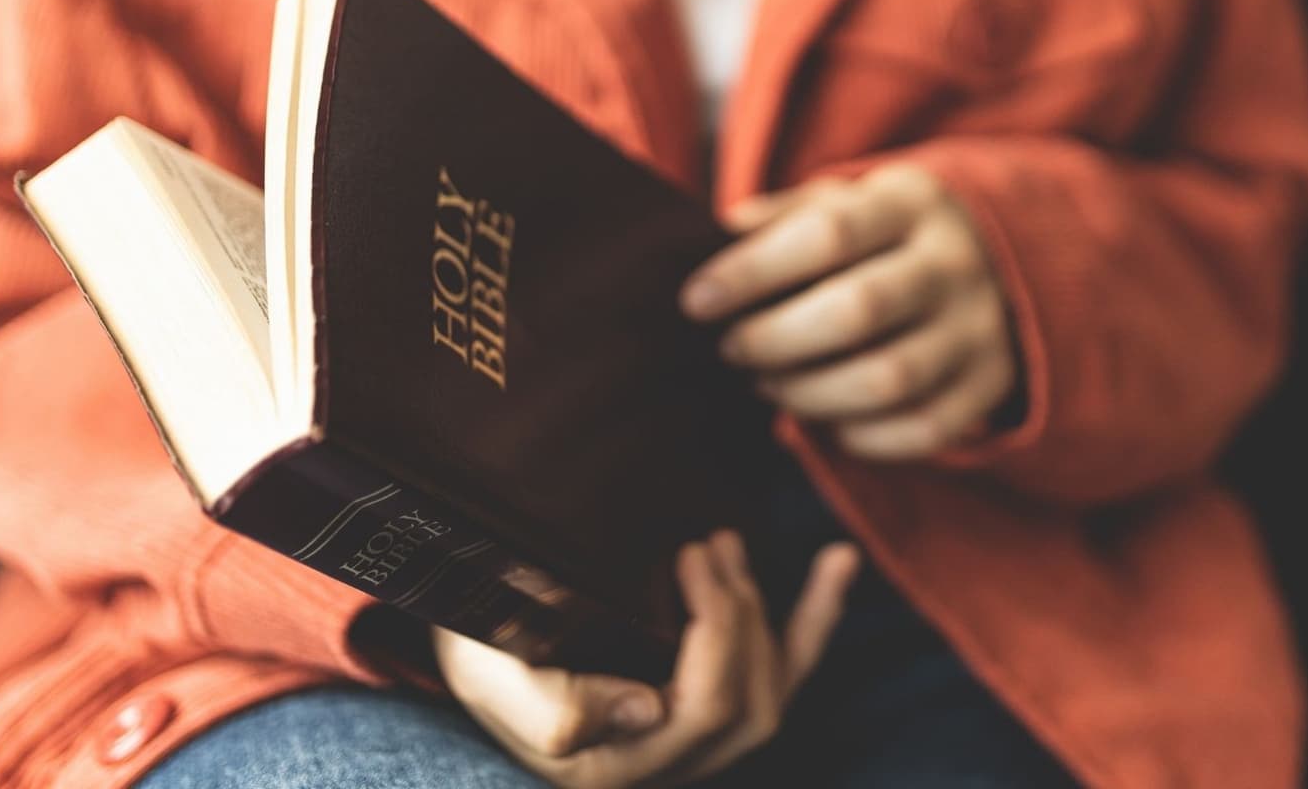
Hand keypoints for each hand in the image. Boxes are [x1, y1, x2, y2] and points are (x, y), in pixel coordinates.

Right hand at [434, 533, 860, 788]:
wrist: (467, 642)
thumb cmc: (477, 655)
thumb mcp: (492, 680)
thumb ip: (560, 710)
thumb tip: (650, 709)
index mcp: (618, 765)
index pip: (705, 710)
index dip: (716, 631)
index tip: (688, 555)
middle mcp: (665, 764)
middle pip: (750, 702)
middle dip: (740, 614)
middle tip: (707, 542)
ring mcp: (691, 737)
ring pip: (774, 690)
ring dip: (773, 609)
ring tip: (730, 542)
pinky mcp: (705, 700)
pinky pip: (784, 669)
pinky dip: (816, 615)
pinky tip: (839, 560)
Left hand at [681, 163, 1016, 459]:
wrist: (1002, 255)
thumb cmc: (886, 233)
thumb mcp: (845, 201)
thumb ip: (782, 216)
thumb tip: (713, 238)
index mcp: (910, 203)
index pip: (828, 235)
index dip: (753, 272)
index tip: (696, 301)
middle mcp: (953, 263)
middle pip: (859, 310)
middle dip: (776, 339)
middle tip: (732, 350)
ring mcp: (979, 327)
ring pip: (890, 379)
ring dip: (811, 394)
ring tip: (769, 386)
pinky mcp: (990, 382)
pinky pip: (926, 429)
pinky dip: (865, 438)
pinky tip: (828, 424)